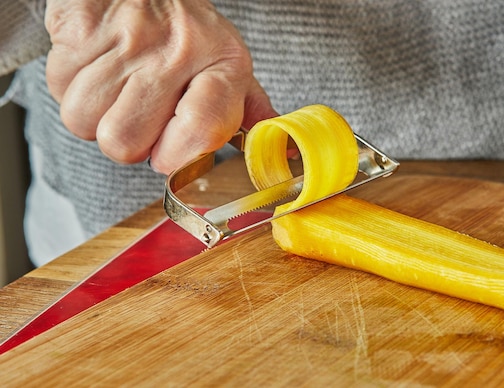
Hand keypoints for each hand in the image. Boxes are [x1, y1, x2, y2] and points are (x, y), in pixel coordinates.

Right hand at [45, 0, 276, 173]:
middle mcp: (177, 51)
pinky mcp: (81, 25)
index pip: (201, 129)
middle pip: (123, 143)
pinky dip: (72, 85)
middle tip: (140, 112)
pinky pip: (59, 87)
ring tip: (120, 86)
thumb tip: (278, 153)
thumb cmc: (190, 35)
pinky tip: (99, 66)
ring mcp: (127, 37)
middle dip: (126, 139)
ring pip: (84, 120)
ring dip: (95, 114)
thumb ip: (247, 112)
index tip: (170, 153)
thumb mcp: (229, 67)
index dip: (175, 155)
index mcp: (223, 66)